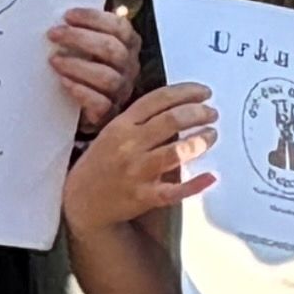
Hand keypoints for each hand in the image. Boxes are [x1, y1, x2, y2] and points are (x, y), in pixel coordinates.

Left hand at [45, 2, 141, 132]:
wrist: (85, 111)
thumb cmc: (86, 73)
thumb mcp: (89, 48)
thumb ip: (83, 31)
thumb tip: (62, 18)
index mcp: (128, 46)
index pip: (119, 27)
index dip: (94, 19)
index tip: (68, 16)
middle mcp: (129, 67)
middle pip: (112, 49)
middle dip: (80, 38)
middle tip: (54, 34)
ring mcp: (121, 91)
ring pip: (108, 77)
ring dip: (78, 66)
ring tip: (54, 60)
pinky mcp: (109, 114)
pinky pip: (101, 104)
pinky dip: (81, 92)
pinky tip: (64, 83)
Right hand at [65, 81, 220, 227]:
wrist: (81, 201)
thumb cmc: (102, 163)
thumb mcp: (112, 134)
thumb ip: (140, 121)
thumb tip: (180, 108)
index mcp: (120, 125)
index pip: (157, 100)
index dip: (185, 92)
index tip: (204, 92)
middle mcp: (128, 145)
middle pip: (170, 121)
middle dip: (198, 113)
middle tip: (212, 113)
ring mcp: (136, 172)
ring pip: (175, 152)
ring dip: (200, 141)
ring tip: (212, 135)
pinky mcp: (144, 197)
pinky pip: (174, 191)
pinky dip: (194, 184)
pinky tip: (211, 176)